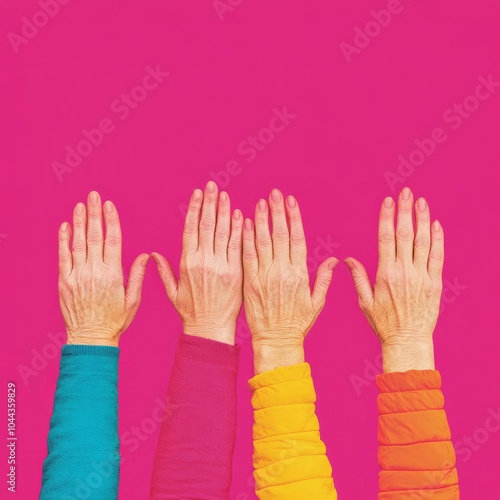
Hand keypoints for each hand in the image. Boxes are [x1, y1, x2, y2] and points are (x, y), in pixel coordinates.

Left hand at [58, 192, 148, 346]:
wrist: (91, 338)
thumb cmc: (115, 320)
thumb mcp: (133, 300)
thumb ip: (137, 275)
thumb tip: (145, 255)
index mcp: (113, 275)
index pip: (113, 241)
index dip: (111, 221)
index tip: (109, 205)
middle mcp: (94, 272)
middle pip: (95, 236)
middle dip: (94, 214)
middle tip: (93, 196)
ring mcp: (77, 276)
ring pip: (78, 243)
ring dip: (79, 222)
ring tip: (80, 205)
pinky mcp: (64, 282)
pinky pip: (63, 257)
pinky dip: (63, 241)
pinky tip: (65, 227)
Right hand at [152, 182, 242, 344]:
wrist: (210, 329)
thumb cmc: (191, 312)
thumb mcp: (173, 292)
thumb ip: (164, 271)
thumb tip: (153, 254)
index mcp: (187, 262)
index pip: (190, 229)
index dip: (195, 209)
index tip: (198, 193)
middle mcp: (202, 260)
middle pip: (206, 225)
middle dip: (210, 203)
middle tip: (213, 186)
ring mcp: (220, 266)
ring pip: (222, 232)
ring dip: (224, 211)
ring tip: (226, 195)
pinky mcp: (235, 272)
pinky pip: (237, 247)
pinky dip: (239, 230)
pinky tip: (241, 215)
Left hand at [242, 189, 338, 373]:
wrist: (276, 341)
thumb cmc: (297, 323)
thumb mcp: (316, 302)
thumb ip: (324, 279)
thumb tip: (334, 260)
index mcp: (299, 274)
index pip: (297, 238)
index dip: (294, 217)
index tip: (291, 201)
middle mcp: (282, 271)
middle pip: (280, 235)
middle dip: (277, 212)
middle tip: (273, 193)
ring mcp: (264, 276)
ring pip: (262, 242)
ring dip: (261, 220)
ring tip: (260, 202)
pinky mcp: (249, 283)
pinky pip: (247, 256)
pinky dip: (246, 239)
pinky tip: (245, 223)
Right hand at [345, 187, 443, 371]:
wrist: (407, 341)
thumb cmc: (383, 323)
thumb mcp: (364, 301)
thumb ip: (358, 277)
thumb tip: (347, 259)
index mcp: (385, 274)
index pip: (385, 238)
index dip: (386, 218)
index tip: (387, 201)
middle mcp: (404, 272)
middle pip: (404, 234)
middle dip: (405, 211)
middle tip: (406, 193)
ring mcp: (421, 276)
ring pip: (423, 242)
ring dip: (422, 220)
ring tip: (421, 202)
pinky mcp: (435, 283)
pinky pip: (437, 257)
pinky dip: (438, 240)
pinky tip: (435, 225)